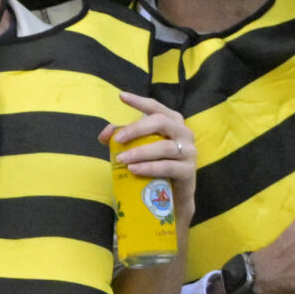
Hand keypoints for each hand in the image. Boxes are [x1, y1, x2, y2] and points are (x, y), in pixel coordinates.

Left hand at [102, 90, 196, 229]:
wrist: (173, 196)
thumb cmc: (155, 165)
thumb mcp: (138, 149)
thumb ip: (122, 138)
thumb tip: (105, 135)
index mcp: (172, 122)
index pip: (156, 107)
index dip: (139, 101)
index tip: (121, 96)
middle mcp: (184, 133)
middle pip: (161, 122)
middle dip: (136, 129)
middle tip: (118, 139)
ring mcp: (189, 151)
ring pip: (164, 147)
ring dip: (140, 152)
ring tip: (121, 159)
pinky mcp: (189, 171)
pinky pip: (168, 167)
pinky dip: (149, 167)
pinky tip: (134, 169)